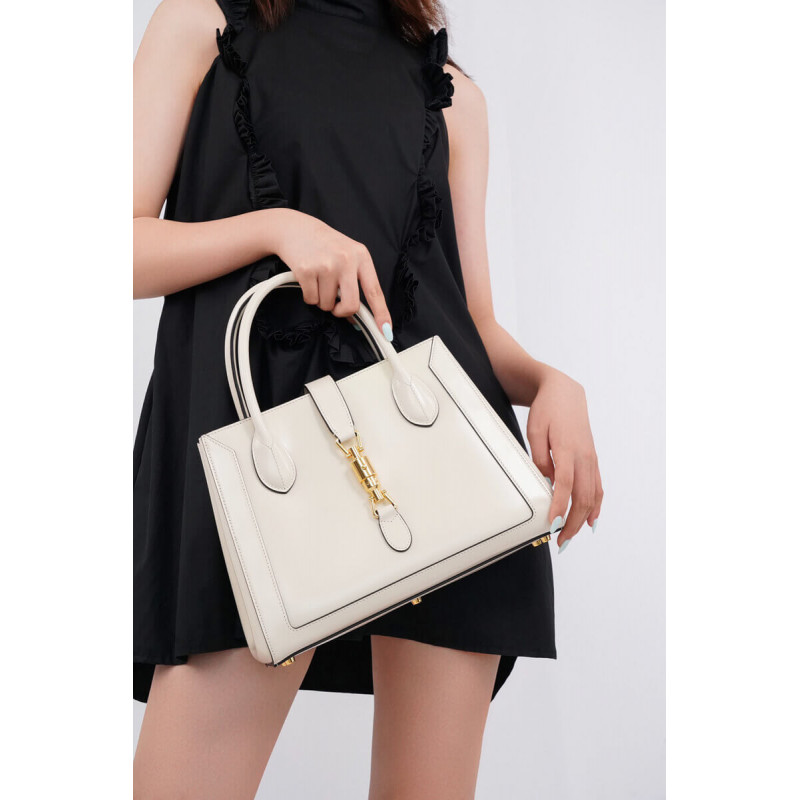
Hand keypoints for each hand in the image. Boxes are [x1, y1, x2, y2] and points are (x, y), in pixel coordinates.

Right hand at [272, 210, 392, 337]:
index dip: (381, 314)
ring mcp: (325, 265)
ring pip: (328, 305)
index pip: (375, 291)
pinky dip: (309, 296)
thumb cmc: (326, 246)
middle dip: (342, 311)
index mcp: (361, 256)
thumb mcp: (348, 256)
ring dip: (322, 300)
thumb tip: (356, 317)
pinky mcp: (306, 270)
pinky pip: (311, 300)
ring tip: (319, 280)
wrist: (296, 230)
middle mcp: (346, 260)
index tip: (386, 331)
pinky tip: (309, 279)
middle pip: (351, 305)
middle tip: (336, 306)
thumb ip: (356, 283)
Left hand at [526, 368, 603, 549]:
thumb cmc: (546, 410)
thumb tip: (544, 481)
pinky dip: (596, 505)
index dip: (559, 506)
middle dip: (572, 522)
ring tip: (571, 536)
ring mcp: (591, 458)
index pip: (565, 484)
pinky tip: (591, 520)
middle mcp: (584, 456)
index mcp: (567, 448)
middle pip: (582, 496)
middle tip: (560, 541)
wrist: (565, 393)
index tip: (552, 525)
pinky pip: (598, 486)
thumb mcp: (534, 430)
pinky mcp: (593, 459)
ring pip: (593, 495)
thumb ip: (539, 457)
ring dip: (583, 518)